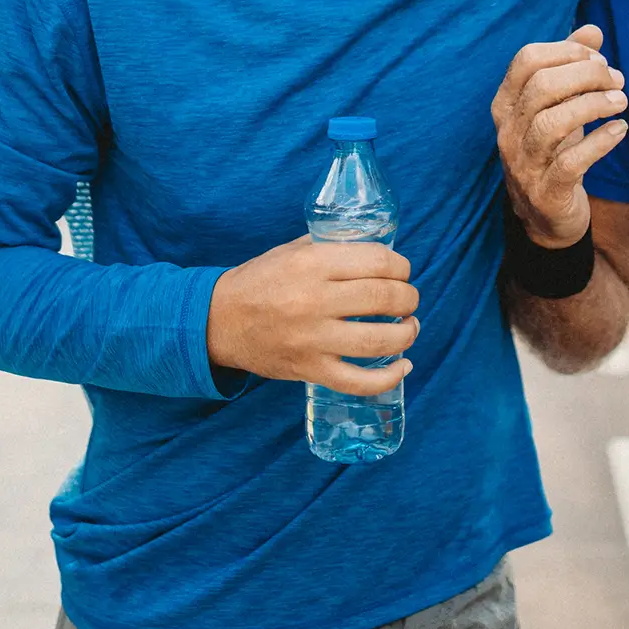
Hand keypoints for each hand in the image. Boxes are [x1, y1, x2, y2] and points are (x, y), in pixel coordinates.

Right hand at [206, 238, 418, 390]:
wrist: (219, 321)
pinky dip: (388, 378)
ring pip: (378, 341)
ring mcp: (312, 339)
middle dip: (408, 298)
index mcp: (313, 264)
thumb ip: (335, 247)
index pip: (377, 261)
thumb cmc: (262, 280)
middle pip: (384, 299)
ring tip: (410, 327)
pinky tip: (403, 367)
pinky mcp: (309, 370)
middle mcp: (314, 300)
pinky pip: (357, 381)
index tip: (404, 272)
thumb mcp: (295, 250)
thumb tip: (380, 250)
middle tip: (409, 299)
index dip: (401, 267)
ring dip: (407, 334)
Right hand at [491, 23, 628, 247]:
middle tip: (618, 80)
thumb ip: (571, 66)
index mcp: (506, 103)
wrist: (547, 216)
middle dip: (586, 75)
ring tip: (621, 101)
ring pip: (552, 123)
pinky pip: (570, 162)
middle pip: (541, 87)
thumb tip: (593, 30)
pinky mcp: (546, 192)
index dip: (566, 51)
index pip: (527, 60)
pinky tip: (620, 129)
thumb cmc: (554, 148)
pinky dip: (600, 141)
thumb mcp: (559, 105)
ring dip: (593, 105)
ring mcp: (523, 164)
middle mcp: (507, 131)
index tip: (598, 58)